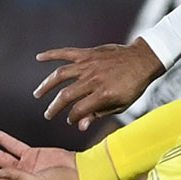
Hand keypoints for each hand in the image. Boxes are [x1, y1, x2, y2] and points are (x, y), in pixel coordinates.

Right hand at [33, 39, 163, 129]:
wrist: (143, 60)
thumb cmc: (133, 86)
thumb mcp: (121, 105)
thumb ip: (99, 115)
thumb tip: (81, 126)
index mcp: (102, 95)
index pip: (78, 110)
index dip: (72, 118)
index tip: (70, 120)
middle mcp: (93, 79)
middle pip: (66, 95)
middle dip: (54, 107)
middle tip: (48, 114)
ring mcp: (89, 65)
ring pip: (60, 75)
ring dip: (46, 85)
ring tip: (38, 94)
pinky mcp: (88, 53)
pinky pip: (66, 53)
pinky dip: (51, 54)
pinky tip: (39, 57)